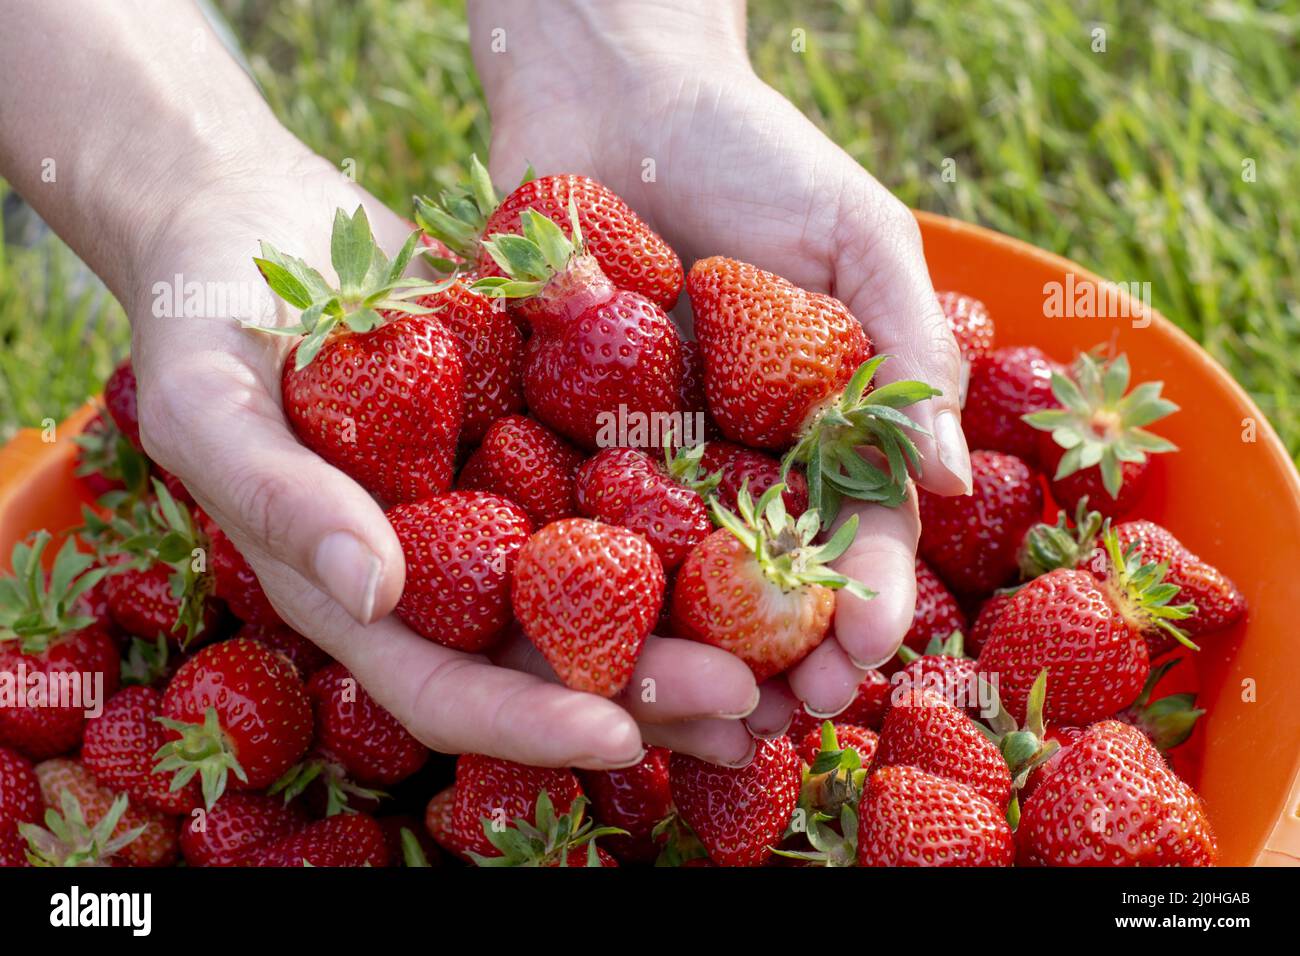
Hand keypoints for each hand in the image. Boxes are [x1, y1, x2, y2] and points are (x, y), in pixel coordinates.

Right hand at [124, 137, 764, 768]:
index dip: (529, 722)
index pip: (447, 686)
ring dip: (694, 621)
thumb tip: (373, 593)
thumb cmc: (201, 320)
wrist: (250, 218)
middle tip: (749, 703)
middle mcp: (442, 564)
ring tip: (789, 649)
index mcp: (361, 590)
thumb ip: (280, 499)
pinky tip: (768, 516)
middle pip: (553, 654)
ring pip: (606, 584)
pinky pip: (619, 477)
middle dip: (648, 689)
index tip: (616, 737)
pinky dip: (688, 506)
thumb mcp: (209, 406)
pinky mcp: (540, 430)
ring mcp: (496, 498)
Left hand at [472, 0, 971, 737]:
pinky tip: (573, 638)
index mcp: (817, 422)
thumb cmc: (755, 149)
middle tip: (775, 717)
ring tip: (682, 706)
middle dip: (772, 654)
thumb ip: (906, 350)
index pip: (853, 528)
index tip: (860, 653)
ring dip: (677, 647)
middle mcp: (735, 454)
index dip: (863, 595)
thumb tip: (953, 484)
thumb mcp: (859, 234)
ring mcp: (644, 452)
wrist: (614, 92)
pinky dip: (572, 578)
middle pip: (758, 577)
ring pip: (665, 571)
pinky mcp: (556, 433)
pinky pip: (566, 514)